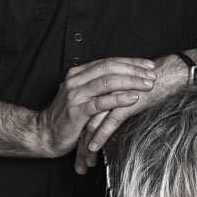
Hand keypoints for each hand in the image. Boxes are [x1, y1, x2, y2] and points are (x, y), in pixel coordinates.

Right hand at [37, 58, 156, 162]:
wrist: (44, 134)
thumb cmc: (67, 117)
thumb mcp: (81, 96)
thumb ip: (97, 87)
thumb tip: (122, 80)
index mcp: (78, 74)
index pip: (108, 61)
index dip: (130, 62)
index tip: (148, 65)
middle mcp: (76, 80)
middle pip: (110, 68)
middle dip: (134, 70)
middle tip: (152, 74)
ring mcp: (75, 95)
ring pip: (107, 82)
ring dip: (131, 82)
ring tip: (148, 85)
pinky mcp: (77, 112)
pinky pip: (102, 103)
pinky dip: (119, 99)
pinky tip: (133, 98)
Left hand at [73, 53, 187, 172]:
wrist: (169, 75)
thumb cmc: (152, 85)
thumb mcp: (128, 95)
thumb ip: (116, 105)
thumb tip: (109, 122)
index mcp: (101, 88)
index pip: (83, 113)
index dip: (78, 133)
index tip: (76, 150)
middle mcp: (103, 91)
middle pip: (84, 121)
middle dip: (79, 144)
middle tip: (77, 164)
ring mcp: (113, 96)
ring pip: (93, 123)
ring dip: (86, 145)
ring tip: (85, 163)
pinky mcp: (125, 101)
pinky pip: (109, 121)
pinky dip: (100, 135)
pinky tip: (94, 147)